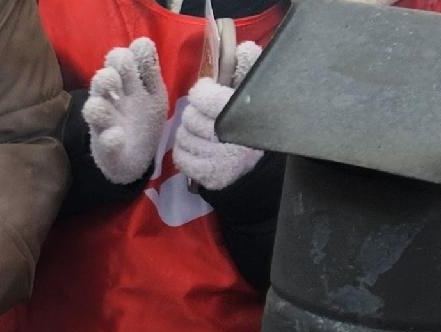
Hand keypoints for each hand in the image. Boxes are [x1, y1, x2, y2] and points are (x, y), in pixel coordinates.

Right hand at [81, 38, 168, 186]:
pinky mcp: (104, 147)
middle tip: (120, 80)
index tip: (140, 51)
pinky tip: (116, 136)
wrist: (136, 159)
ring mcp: (105, 124)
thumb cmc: (143, 121)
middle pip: (104, 78)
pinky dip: (110, 138)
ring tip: (106, 105)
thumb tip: (142, 42)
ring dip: (99, 105)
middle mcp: (111, 100)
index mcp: (124, 84)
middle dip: (111, 75)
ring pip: (94, 107)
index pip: (121, 59)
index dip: (128, 54)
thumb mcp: (153, 93)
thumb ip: (149, 71)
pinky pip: (104, 141)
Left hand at [174, 43, 265, 191]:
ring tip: (198, 131)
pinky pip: (181, 158)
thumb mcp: (254, 92)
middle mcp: (232, 137)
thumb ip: (247, 68)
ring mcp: (221, 159)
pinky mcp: (211, 176)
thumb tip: (243, 47)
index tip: (204, 91)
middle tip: (202, 115)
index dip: (201, 92)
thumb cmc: (252, 120)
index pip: (205, 97)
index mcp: (242, 112)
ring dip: (186, 133)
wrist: (259, 162)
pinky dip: (183, 151)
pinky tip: (194, 147)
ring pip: (183, 137)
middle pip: (191, 117)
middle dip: (193, 114)